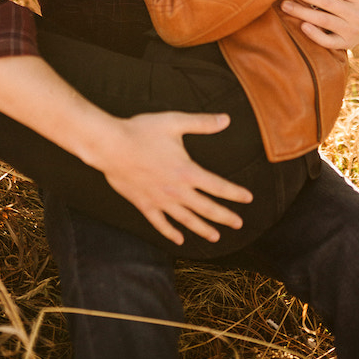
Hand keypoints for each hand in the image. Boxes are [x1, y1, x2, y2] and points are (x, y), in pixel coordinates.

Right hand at [92, 110, 253, 245]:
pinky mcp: (143, 204)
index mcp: (187, 171)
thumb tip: (226, 119)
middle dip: (225, 216)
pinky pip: (160, 223)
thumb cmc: (142, 131)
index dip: (235, 193)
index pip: (218, 186)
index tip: (248, 199)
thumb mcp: (175, 122)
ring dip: (202, 229)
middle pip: (206, 208)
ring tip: (216, 237)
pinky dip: (170, 232)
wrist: (109, 146)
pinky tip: (179, 239)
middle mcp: (176, 190)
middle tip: (239, 224)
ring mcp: (159, 200)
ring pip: (186, 219)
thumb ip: (203, 123)